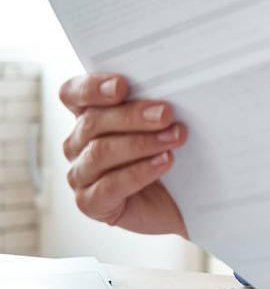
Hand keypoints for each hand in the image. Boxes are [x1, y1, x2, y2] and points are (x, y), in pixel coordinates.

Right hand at [60, 74, 188, 237]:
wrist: (178, 199)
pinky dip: (140, 172)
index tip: (121, 86)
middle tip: (166, 113)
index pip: (73, 94)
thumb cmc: (165, 152)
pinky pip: (109, 186)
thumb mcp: (160, 124)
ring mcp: (80, 174)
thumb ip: (153, 105)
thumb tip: (168, 93)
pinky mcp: (90, 203)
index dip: (92, 88)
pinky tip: (164, 162)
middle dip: (133, 115)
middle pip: (93, 122)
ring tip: (175, 138)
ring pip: (100, 153)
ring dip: (142, 143)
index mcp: (88, 115)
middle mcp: (77, 144)